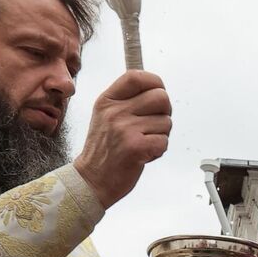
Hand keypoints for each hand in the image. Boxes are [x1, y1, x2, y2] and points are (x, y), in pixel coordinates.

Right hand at [74, 70, 170, 206]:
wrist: (92, 180)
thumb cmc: (104, 149)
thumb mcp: (105, 116)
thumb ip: (126, 100)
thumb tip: (156, 87)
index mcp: (107, 100)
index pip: (137, 76)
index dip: (155, 82)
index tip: (158, 92)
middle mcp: (115, 112)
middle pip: (161, 97)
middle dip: (165, 112)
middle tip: (154, 125)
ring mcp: (125, 129)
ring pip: (166, 122)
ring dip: (161, 135)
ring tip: (142, 143)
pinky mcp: (136, 147)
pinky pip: (164, 141)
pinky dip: (159, 151)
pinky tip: (144, 155)